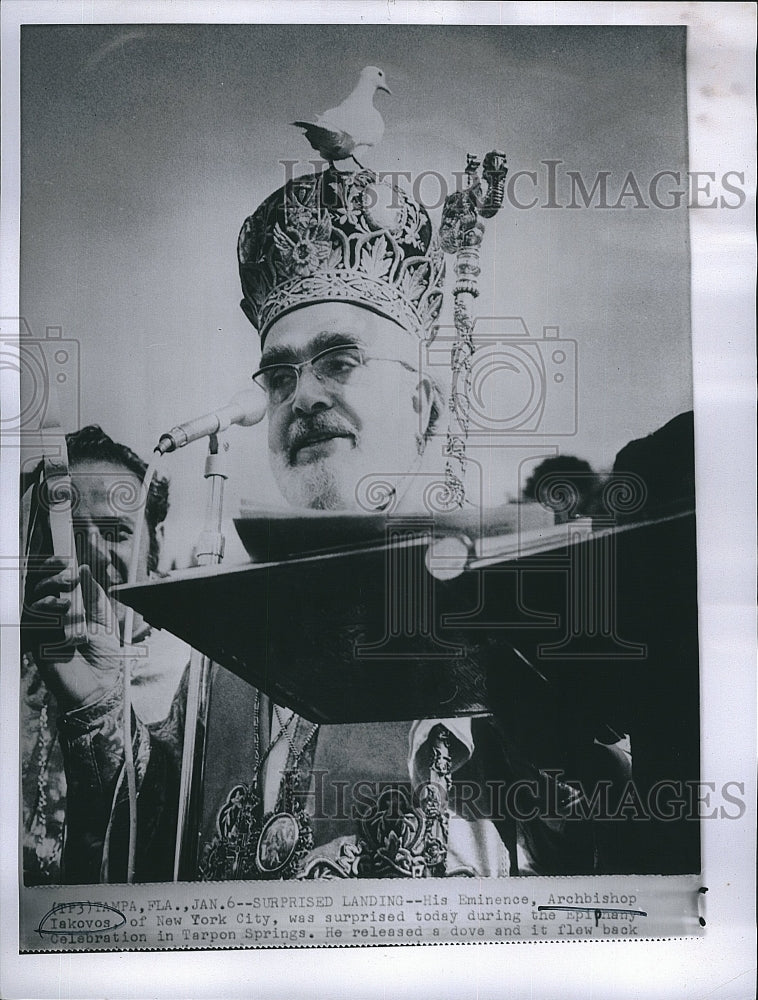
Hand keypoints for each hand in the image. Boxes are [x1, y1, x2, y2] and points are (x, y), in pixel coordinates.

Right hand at [26, 556, 132, 710]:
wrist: (101, 684)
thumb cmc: (103, 653)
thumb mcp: (104, 617)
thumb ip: (94, 594)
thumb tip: (84, 569)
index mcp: (65, 605)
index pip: (51, 580)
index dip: (52, 566)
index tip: (64, 558)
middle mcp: (49, 615)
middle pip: (37, 587)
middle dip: (50, 577)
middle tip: (69, 576)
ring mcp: (41, 628)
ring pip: (32, 602)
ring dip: (49, 595)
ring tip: (69, 601)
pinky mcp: (36, 644)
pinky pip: (33, 622)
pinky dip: (46, 613)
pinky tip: (63, 612)